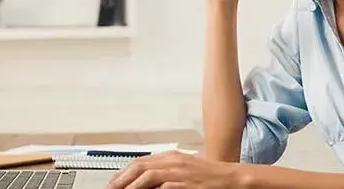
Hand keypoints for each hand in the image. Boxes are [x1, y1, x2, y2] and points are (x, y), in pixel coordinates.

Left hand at [105, 151, 243, 188]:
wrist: (230, 178)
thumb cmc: (209, 176)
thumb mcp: (184, 169)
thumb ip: (165, 172)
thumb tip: (145, 181)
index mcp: (171, 157)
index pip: (140, 162)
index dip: (123, 172)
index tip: (113, 182)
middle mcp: (172, 161)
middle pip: (139, 167)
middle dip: (121, 179)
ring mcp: (178, 172)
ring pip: (147, 176)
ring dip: (130, 186)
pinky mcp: (185, 184)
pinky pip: (163, 188)